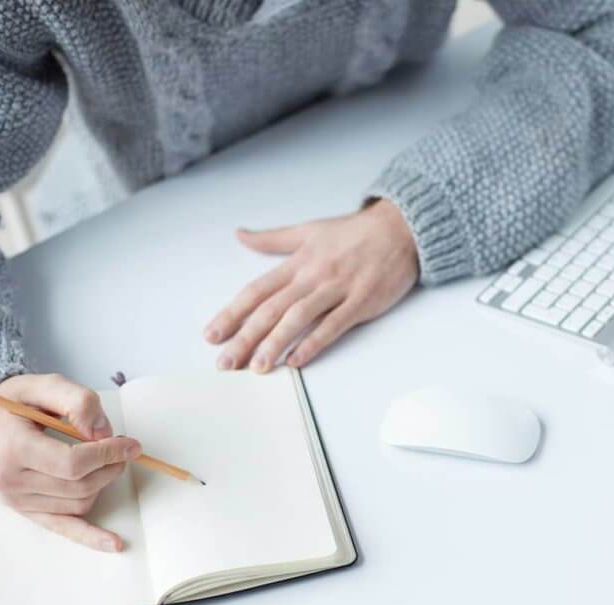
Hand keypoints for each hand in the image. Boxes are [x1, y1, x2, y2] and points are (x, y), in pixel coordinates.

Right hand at [0, 374, 141, 551]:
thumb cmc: (13, 402)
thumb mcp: (44, 385)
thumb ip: (78, 401)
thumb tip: (103, 432)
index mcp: (15, 449)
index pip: (73, 464)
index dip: (108, 454)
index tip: (130, 444)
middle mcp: (13, 481)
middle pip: (80, 486)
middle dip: (111, 466)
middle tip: (123, 447)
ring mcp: (18, 500)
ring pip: (79, 503)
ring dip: (103, 484)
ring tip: (106, 460)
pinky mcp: (26, 510)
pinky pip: (63, 528)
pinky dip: (90, 536)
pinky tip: (114, 543)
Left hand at [205, 198, 419, 370]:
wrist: (400, 228)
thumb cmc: (356, 232)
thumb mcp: (309, 229)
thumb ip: (273, 239)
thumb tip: (240, 235)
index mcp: (298, 262)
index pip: (256, 290)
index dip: (232, 313)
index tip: (212, 335)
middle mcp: (312, 276)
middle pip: (271, 309)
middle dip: (245, 337)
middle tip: (225, 362)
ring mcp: (337, 289)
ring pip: (298, 318)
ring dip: (274, 343)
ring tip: (257, 366)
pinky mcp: (361, 302)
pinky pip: (333, 325)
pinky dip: (314, 343)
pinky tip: (297, 360)